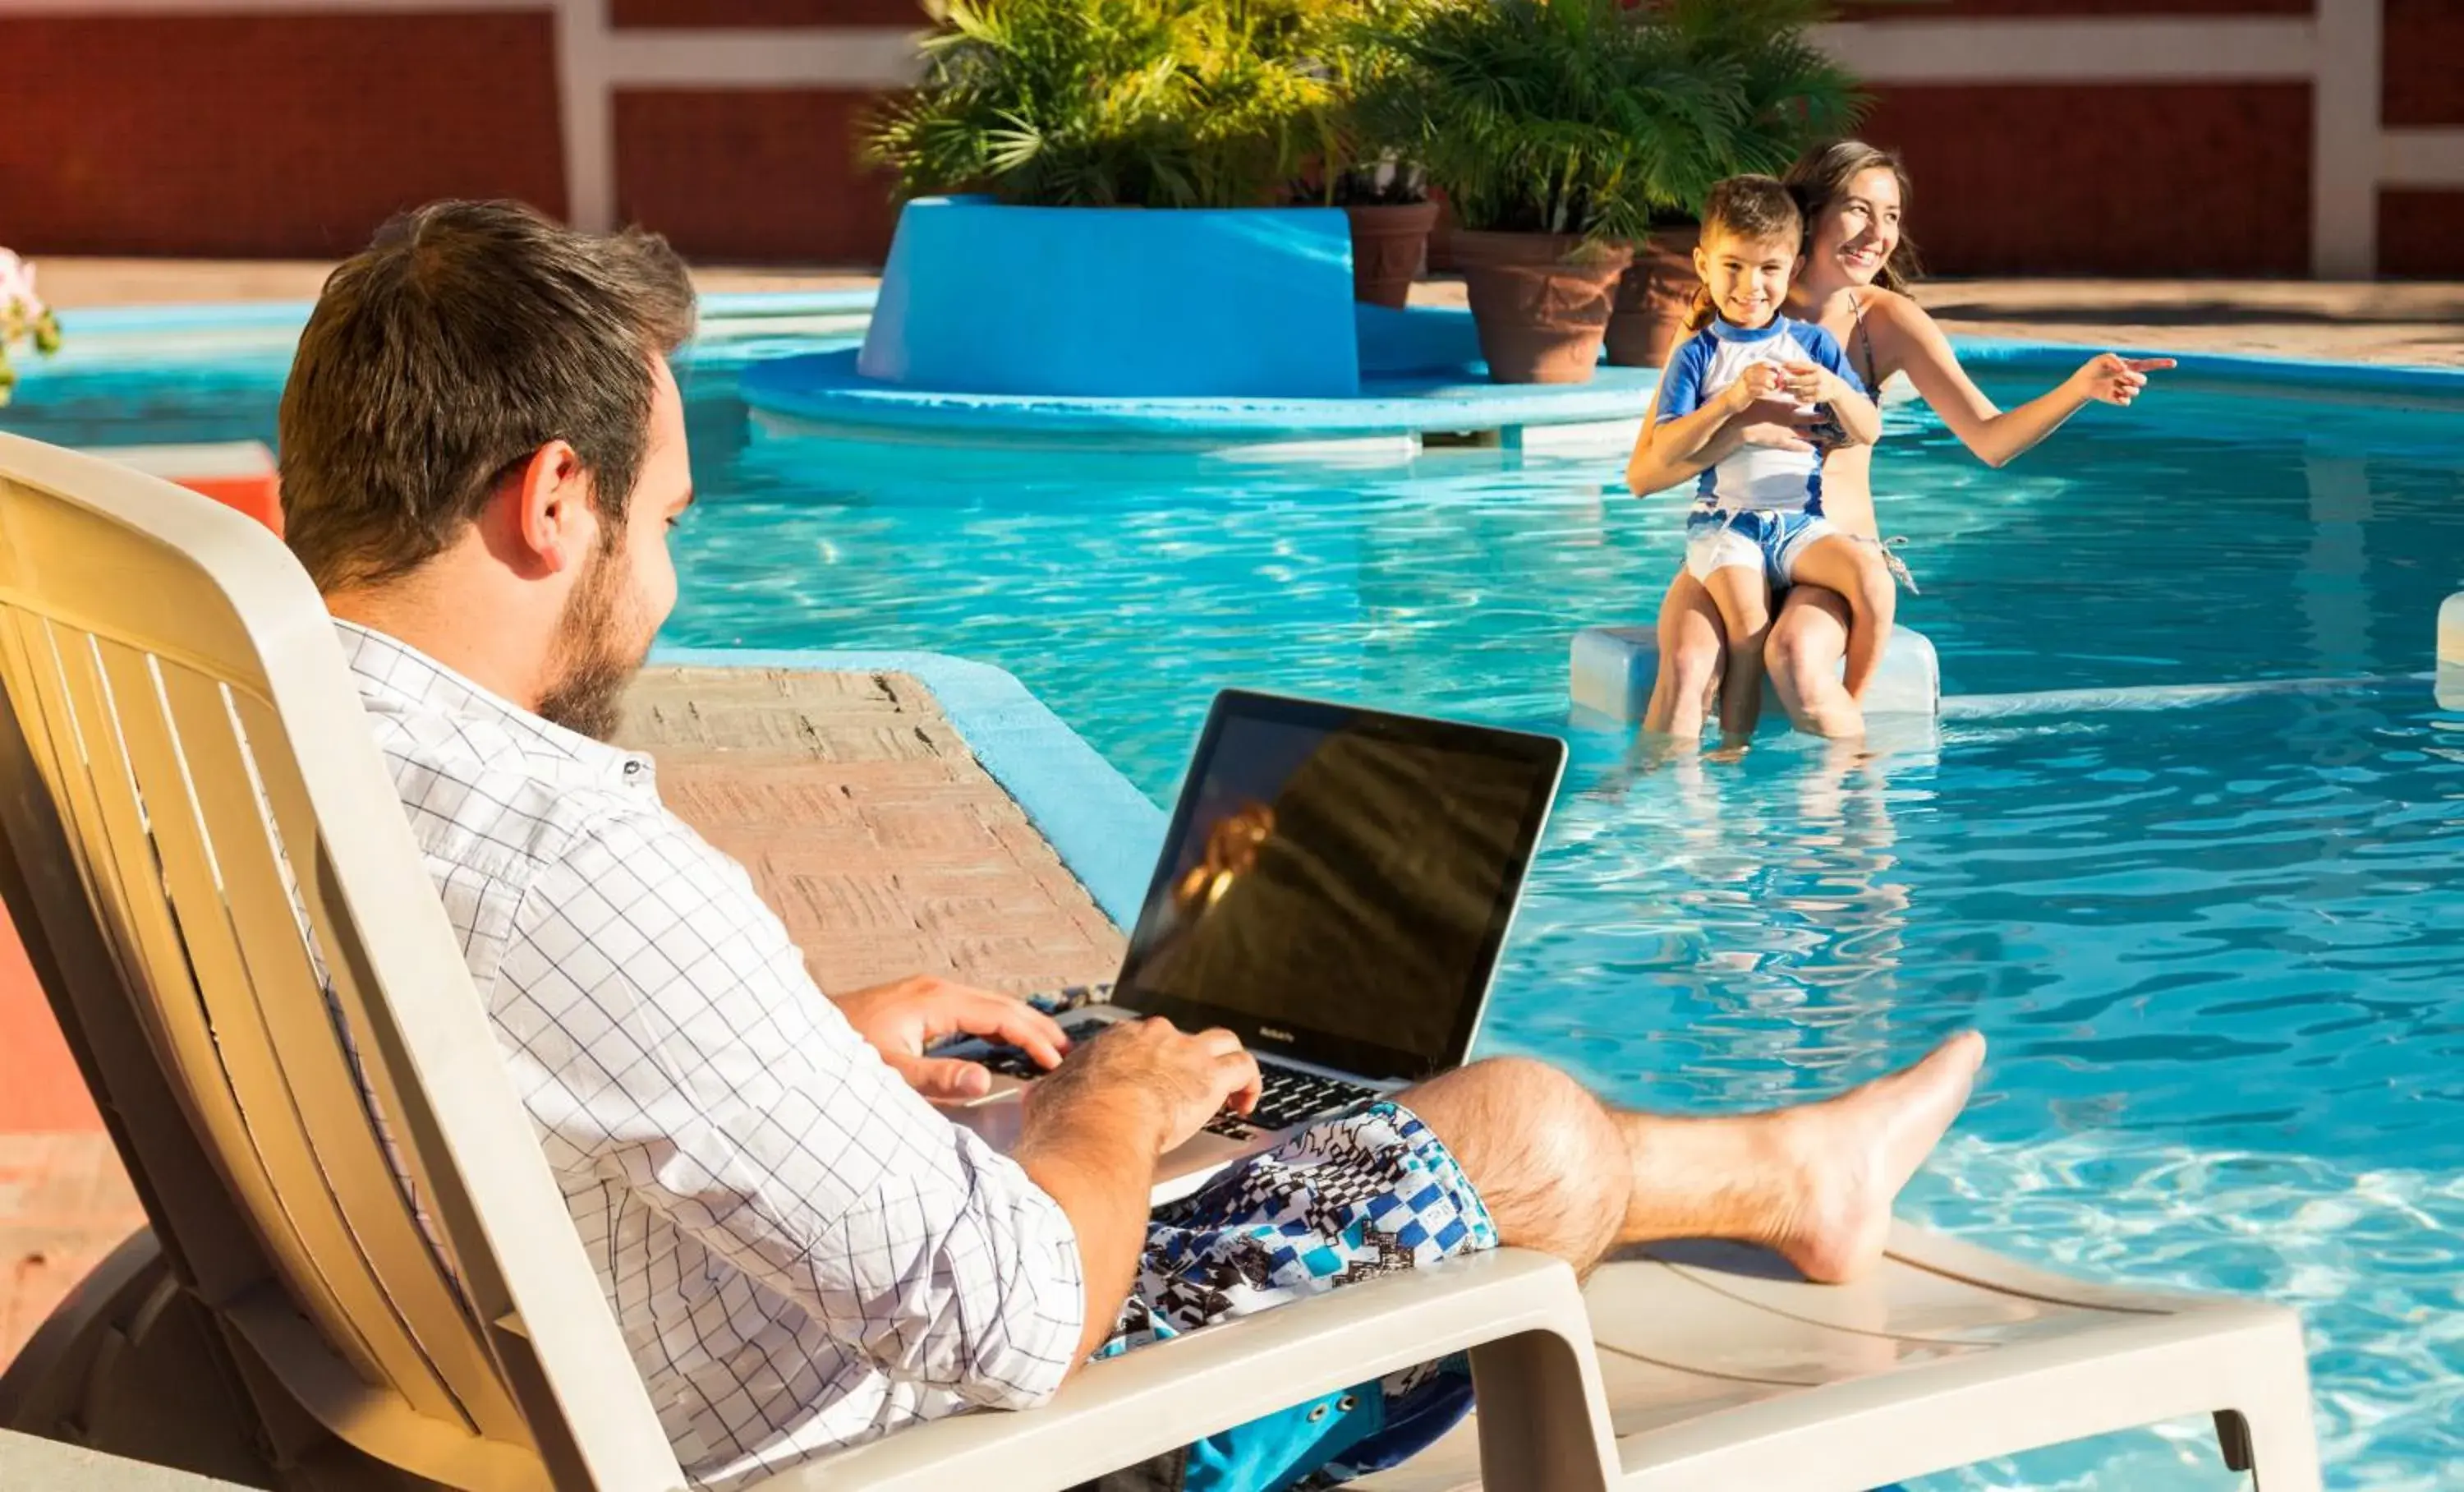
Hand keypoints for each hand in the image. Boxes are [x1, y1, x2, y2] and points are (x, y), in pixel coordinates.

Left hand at [834, 974, 1069, 1101]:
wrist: (799, 1036)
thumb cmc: (840, 1054)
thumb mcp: (889, 1072)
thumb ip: (936, 1080)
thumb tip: (984, 1083)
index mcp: (935, 1000)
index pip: (1001, 1015)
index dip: (1033, 1038)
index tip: (1058, 1061)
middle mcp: (935, 990)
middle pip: (1001, 1004)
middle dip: (1037, 1026)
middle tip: (1069, 1052)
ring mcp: (925, 994)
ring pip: (987, 1005)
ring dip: (1019, 1024)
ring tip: (1047, 1045)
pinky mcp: (917, 1003)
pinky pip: (970, 1010)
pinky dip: (996, 1024)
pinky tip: (1003, 1040)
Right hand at [1024, 1017, 1261, 1157]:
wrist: (1097, 1125)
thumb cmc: (1069, 1118)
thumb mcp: (1046, 1098)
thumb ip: (1047, 1094)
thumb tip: (1036, 1097)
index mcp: (1115, 1039)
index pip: (1141, 1041)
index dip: (1148, 1064)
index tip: (1147, 1087)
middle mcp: (1153, 1035)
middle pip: (1180, 1038)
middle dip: (1185, 1062)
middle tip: (1184, 1092)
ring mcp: (1185, 1052)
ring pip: (1221, 1042)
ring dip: (1227, 1064)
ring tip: (1229, 1092)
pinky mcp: (1211, 1076)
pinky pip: (1245, 1067)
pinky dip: (1251, 1084)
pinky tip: (1245, 1106)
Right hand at [1729, 361, 1789, 408]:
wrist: (1729, 400)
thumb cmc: (1743, 389)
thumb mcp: (1751, 379)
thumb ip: (1763, 376)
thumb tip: (1778, 376)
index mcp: (1749, 368)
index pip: (1764, 364)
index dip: (1773, 367)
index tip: (1780, 372)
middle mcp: (1748, 373)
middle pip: (1765, 372)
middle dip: (1774, 376)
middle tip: (1778, 382)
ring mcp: (1746, 382)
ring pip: (1763, 380)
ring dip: (1770, 384)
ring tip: (1772, 388)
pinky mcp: (1747, 392)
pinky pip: (1759, 390)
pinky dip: (1765, 391)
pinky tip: (1767, 393)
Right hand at [1733, 396, 1824, 452]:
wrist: (1742, 424)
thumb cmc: (1751, 409)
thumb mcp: (1764, 397)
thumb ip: (1775, 393)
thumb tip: (1782, 384)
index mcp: (1785, 407)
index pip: (1803, 404)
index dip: (1812, 402)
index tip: (1820, 400)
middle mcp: (1789, 419)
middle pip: (1808, 419)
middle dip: (1819, 418)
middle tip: (1828, 418)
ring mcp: (1786, 431)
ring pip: (1805, 434)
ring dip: (1815, 435)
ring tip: (1826, 437)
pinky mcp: (1781, 442)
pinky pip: (1795, 446)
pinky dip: (1803, 447)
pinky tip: (1811, 449)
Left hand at [1777, 360, 1829, 402]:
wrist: (1836, 388)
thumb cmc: (1821, 376)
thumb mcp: (1814, 369)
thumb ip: (1801, 368)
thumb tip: (1785, 366)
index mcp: (1817, 369)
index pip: (1803, 366)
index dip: (1792, 365)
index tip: (1782, 365)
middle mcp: (1818, 378)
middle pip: (1800, 380)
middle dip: (1789, 381)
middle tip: (1782, 382)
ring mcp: (1818, 389)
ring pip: (1800, 391)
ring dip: (1790, 390)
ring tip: (1784, 389)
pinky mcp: (1817, 398)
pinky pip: (1803, 399)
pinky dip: (1797, 397)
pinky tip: (1794, 395)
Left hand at [2071, 353, 2173, 406]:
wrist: (2083, 382)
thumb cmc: (2094, 368)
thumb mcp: (2103, 358)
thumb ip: (2114, 360)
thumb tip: (2124, 370)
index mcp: (2130, 367)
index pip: (2149, 365)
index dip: (2162, 364)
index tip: (2174, 363)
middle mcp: (2130, 378)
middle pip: (2142, 380)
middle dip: (2133, 378)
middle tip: (2121, 377)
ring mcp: (2125, 389)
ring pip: (2135, 391)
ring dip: (2126, 388)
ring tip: (2114, 384)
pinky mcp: (2118, 399)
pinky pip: (2126, 402)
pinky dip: (2119, 398)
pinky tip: (2111, 393)